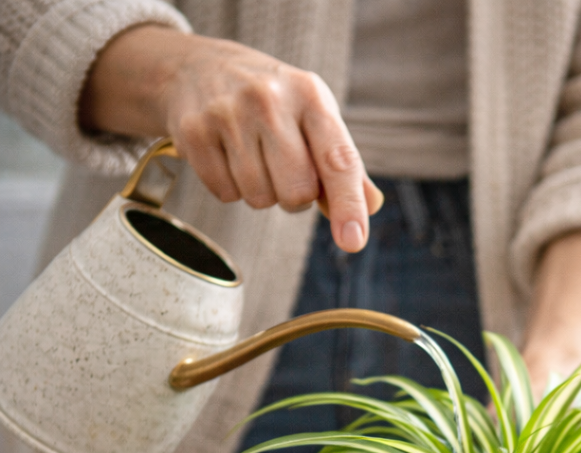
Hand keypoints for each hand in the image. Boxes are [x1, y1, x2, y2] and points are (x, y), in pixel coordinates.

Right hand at [79, 25, 381, 251]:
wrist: (195, 67)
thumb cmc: (273, 104)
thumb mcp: (315, 119)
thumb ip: (345, 165)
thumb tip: (370, 206)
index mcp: (311, 96)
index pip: (337, 160)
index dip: (347, 205)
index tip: (353, 241)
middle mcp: (269, 99)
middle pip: (297, 192)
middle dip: (296, 196)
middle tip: (284, 168)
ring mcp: (227, 113)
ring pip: (260, 198)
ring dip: (262, 193)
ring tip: (252, 156)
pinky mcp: (193, 132)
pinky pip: (225, 194)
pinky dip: (230, 188)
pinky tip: (226, 156)